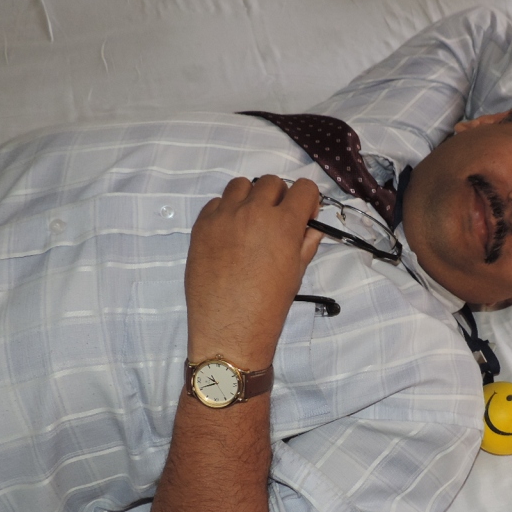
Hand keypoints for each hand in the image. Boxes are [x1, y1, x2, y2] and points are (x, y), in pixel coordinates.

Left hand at [185, 176, 323, 366]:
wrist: (229, 329)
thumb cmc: (268, 307)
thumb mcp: (296, 274)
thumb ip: (305, 244)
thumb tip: (310, 228)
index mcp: (283, 224)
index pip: (304, 188)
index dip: (307, 200)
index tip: (304, 215)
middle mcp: (253, 212)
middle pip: (271, 183)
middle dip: (279, 197)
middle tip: (276, 221)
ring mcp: (224, 216)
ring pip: (240, 185)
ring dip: (250, 198)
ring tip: (250, 222)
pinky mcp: (201, 226)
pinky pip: (215, 203)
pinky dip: (225, 211)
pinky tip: (229, 234)